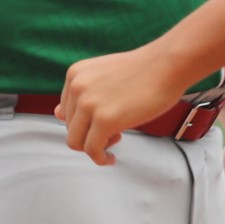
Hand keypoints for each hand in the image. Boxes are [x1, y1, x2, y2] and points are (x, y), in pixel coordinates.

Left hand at [58, 48, 188, 165]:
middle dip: (89, 134)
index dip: (83, 122)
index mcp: (75, 75)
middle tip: (112, 132)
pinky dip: (100, 159)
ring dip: (93, 148)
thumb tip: (57, 114)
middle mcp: (77, 88)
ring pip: (76, 141)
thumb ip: (82, 93)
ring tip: (113, 141)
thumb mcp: (103, 75)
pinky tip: (111, 158)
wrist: (167, 64)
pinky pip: (92, 150)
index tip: (100, 123)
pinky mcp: (105, 120)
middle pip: (70, 127)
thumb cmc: (143, 70)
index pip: (66, 111)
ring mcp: (89, 104)